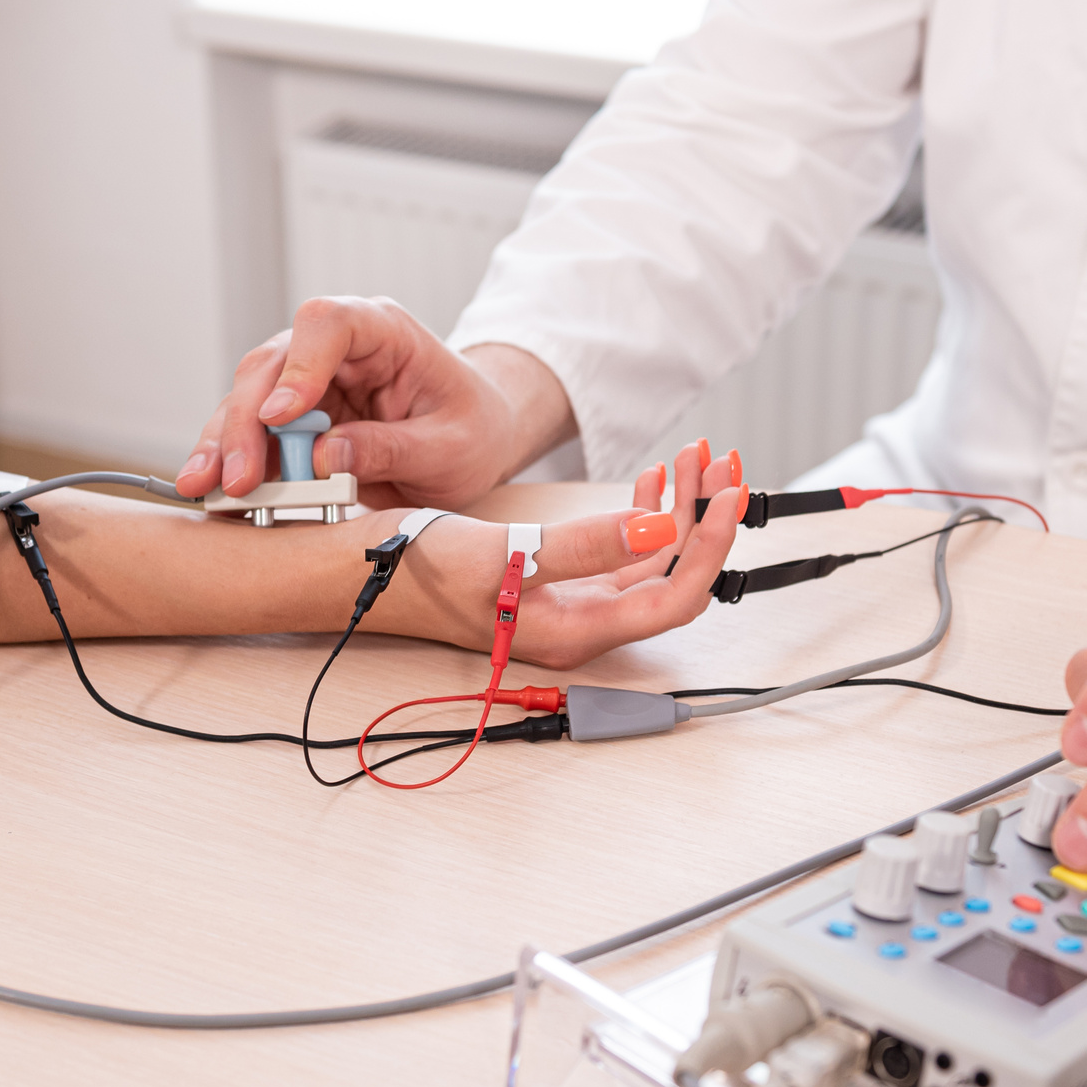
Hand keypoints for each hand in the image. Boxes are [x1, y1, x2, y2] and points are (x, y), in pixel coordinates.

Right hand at [175, 297, 573, 509]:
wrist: (474, 441)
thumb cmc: (471, 430)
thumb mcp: (449, 448)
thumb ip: (393, 448)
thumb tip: (328, 458)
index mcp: (382, 332)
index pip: (327, 323)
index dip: (299, 364)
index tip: (284, 416)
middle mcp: (334, 350)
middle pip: (271, 365)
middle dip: (248, 422)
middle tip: (240, 478)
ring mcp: (306, 382)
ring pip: (247, 398)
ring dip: (224, 444)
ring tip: (208, 489)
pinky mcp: (292, 421)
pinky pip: (250, 435)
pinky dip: (229, 463)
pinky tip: (212, 492)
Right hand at [378, 440, 743, 667]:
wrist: (358, 569)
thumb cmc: (418, 569)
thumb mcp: (505, 554)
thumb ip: (584, 547)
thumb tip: (661, 532)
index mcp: (577, 629)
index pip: (675, 596)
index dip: (710, 546)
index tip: (728, 494)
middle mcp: (581, 622)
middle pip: (672, 576)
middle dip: (704, 517)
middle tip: (722, 461)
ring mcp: (571, 602)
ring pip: (650, 559)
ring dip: (678, 508)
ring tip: (693, 457)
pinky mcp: (556, 579)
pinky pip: (620, 550)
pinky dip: (642, 513)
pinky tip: (650, 480)